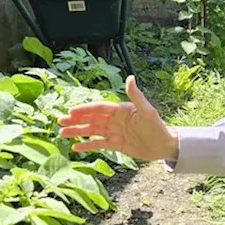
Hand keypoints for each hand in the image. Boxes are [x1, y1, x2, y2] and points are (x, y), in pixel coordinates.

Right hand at [57, 75, 178, 161]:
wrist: (164, 145)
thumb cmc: (157, 126)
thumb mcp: (146, 110)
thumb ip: (136, 95)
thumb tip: (130, 77)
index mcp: (120, 110)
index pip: (99, 108)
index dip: (85, 110)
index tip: (71, 111)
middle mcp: (115, 120)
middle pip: (92, 119)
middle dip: (76, 120)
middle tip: (60, 121)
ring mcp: (114, 132)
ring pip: (92, 131)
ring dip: (77, 132)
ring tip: (62, 134)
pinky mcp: (116, 144)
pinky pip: (99, 144)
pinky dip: (87, 145)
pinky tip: (75, 147)